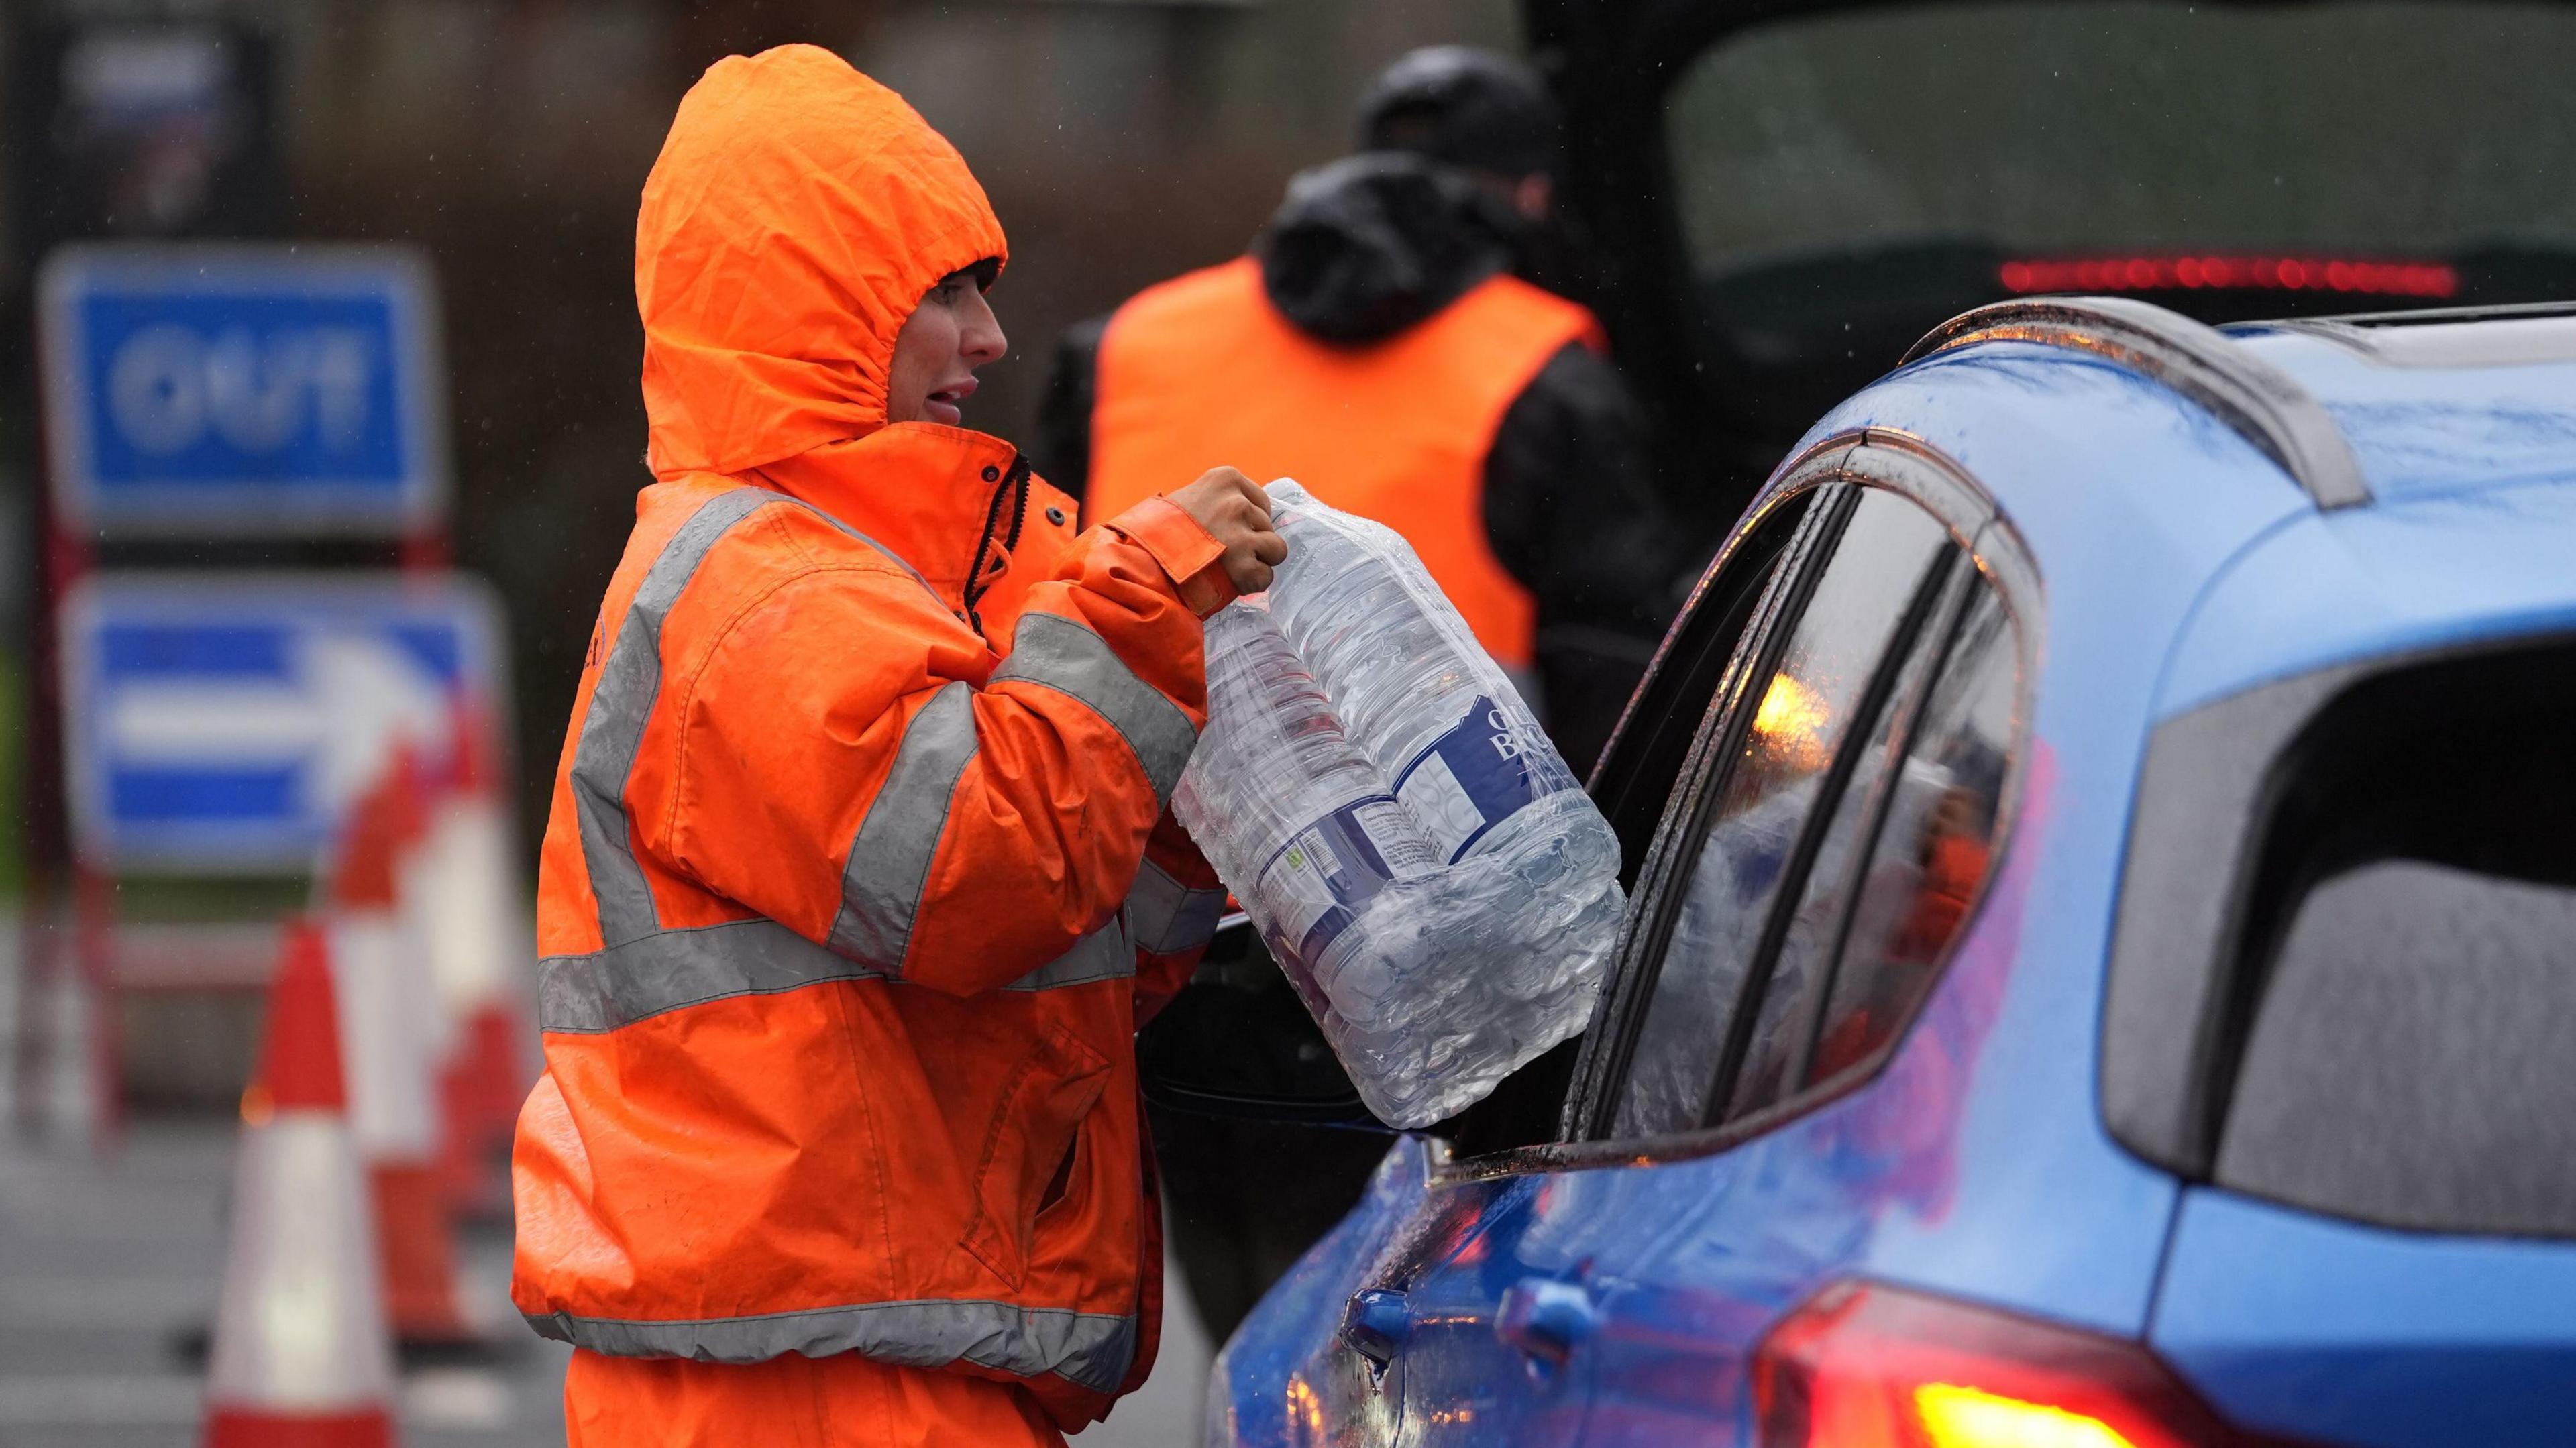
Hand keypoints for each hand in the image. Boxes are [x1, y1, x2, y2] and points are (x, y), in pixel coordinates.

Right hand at [1168, 467, 1287, 595]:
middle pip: (1268, 526)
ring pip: (1276, 550)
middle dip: (1252, 541)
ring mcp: (1241, 535)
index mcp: (1226, 479)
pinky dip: (1251, 584)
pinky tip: (1229, 581)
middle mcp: (1237, 503)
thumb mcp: (1190, 497)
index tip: (1227, 531)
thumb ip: (1220, 500)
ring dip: (1257, 562)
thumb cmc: (1161, 531)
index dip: (1248, 521)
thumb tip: (1248, 510)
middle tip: (1222, 552)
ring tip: (1229, 567)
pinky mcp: (1244, 566)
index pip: (1261, 501)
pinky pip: (1265, 577)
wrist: (1143, 562)